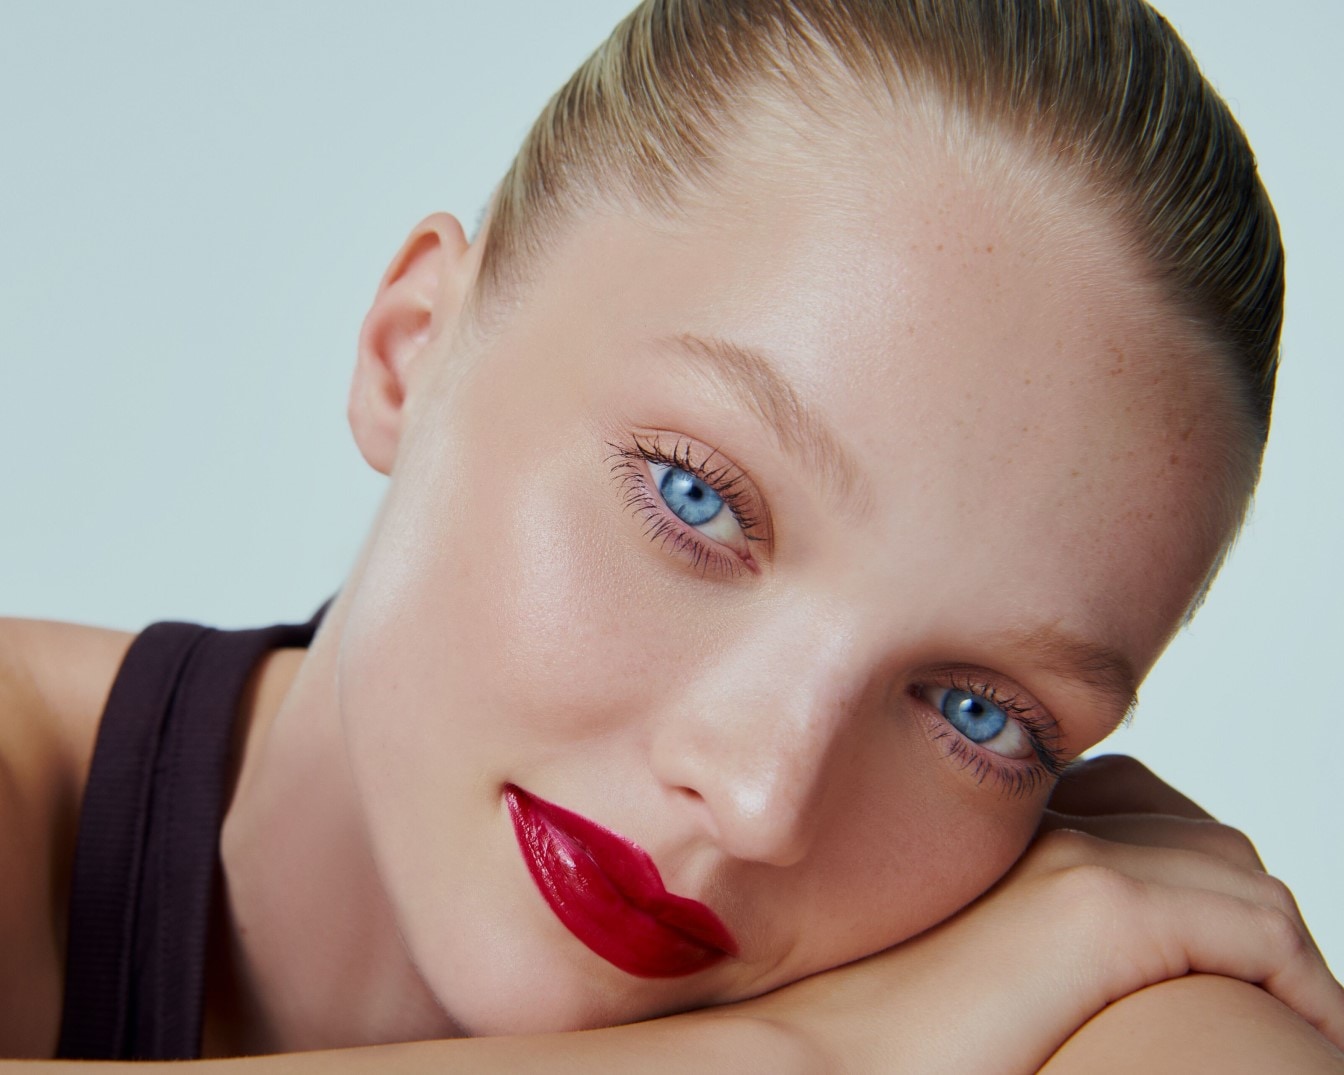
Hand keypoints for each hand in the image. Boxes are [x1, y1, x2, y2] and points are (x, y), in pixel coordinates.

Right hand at [725, 755, 1343, 1073]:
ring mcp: (1074, 855)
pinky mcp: (1099, 906)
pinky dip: (1302, 983)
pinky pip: (1257, 929)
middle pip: (1196, 837)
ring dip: (1280, 950)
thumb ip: (1019, 935)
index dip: (1187, 884)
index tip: (1215, 964)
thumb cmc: (884, 1034)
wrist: (818, 1053)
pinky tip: (1306, 1034)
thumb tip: (1071, 983)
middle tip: (1269, 994)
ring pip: (1236, 876)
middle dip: (1239, 910)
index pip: (1140, 816)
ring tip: (1300, 1021)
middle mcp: (1045, 823)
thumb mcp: (969, 963)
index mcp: (1012, 834)